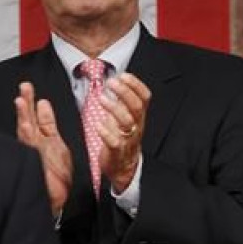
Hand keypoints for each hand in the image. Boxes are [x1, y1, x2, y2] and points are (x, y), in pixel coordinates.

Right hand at [14, 82, 71, 215]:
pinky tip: (24, 121)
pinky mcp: (33, 160)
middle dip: (27, 104)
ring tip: (21, 99)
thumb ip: (49, 125)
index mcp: (43, 140)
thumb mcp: (58, 145)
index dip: (35, 106)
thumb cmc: (57, 179)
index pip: (38, 119)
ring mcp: (33, 152)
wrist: (55, 201)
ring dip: (24, 114)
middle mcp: (36, 145)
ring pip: (26, 130)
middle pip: (29, 121)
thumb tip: (43, 104)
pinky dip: (26, 131)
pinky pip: (29, 143)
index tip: (32, 93)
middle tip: (25, 87)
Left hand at [96, 73, 150, 192]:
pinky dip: (106, 132)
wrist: (124, 168)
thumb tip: (116, 80)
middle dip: (124, 92)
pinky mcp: (117, 152)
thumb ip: (123, 102)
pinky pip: (115, 142)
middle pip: (136, 106)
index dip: (136, 85)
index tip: (124, 75)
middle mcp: (136, 126)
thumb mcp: (125, 117)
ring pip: (127, 122)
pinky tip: (98, 124)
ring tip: (102, 98)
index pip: (144, 97)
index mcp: (138, 117)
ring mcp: (128, 139)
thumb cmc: (122, 138)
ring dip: (114, 108)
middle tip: (111, 82)